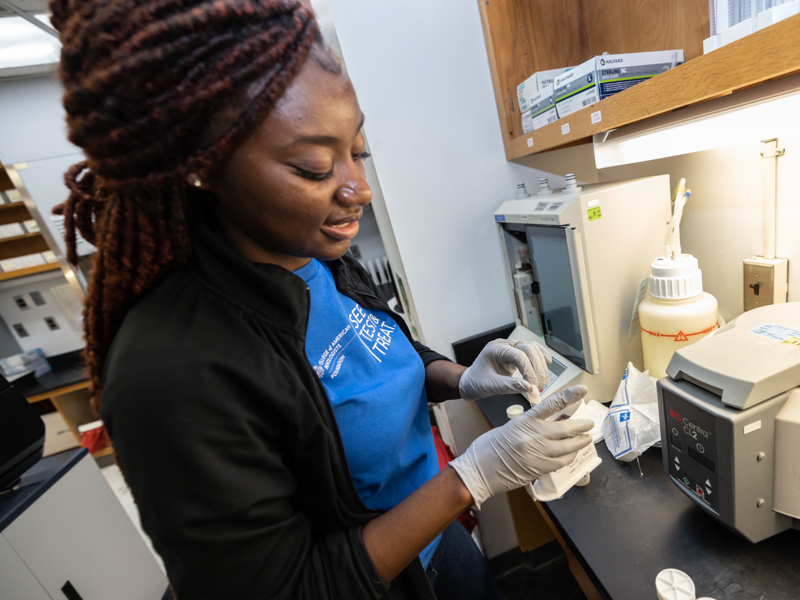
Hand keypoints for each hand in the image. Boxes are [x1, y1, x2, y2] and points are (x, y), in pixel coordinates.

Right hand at [449, 385, 592, 508]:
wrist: (480, 470)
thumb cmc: (489, 448)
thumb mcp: (509, 428)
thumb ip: (528, 425)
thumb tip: (547, 425)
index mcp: (525, 421)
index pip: (552, 404)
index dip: (569, 396)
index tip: (581, 389)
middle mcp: (534, 436)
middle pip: (566, 428)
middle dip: (581, 426)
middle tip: (589, 424)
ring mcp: (539, 453)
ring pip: (568, 446)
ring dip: (580, 442)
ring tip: (586, 439)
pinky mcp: (540, 468)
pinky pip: (562, 461)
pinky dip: (570, 456)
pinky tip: (572, 453)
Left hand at [458, 339, 551, 402]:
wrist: (470, 382)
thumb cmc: (476, 382)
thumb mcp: (490, 386)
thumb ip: (509, 386)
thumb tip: (529, 388)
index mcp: (495, 349)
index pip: (519, 355)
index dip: (529, 371)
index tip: (533, 386)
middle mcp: (504, 345)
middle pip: (528, 349)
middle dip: (537, 367)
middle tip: (540, 385)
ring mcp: (510, 347)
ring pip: (532, 348)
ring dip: (541, 363)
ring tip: (543, 380)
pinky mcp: (515, 353)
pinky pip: (531, 350)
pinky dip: (540, 356)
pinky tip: (547, 362)